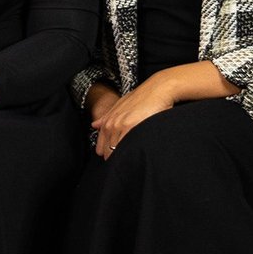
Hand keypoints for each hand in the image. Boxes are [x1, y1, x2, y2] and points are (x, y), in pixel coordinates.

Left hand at [89, 62, 240, 158]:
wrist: (159, 88)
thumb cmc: (143, 98)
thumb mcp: (121, 105)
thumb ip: (107, 116)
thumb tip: (93, 125)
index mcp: (108, 121)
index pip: (101, 148)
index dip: (109, 155)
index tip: (118, 159)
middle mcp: (111, 123)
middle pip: (108, 152)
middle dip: (116, 159)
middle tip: (126, 164)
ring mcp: (120, 125)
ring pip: (116, 151)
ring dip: (124, 158)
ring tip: (133, 163)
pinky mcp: (131, 126)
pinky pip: (126, 146)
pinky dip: (130, 153)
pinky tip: (137, 155)